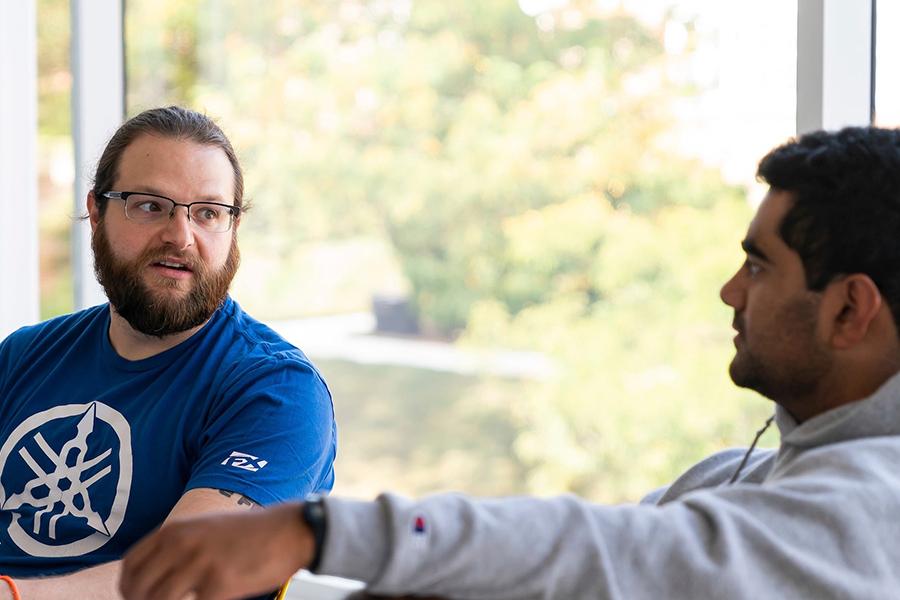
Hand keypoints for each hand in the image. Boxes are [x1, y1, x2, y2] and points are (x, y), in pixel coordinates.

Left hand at [119, 502, 313, 599]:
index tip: (134, 596)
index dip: (128, 586)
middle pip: (138, 587)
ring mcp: (199, 565)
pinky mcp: (218, 586)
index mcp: (176, 530)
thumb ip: (178, 545)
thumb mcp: (206, 527)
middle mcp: (182, 545)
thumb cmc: (250, 531)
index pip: (131, 564)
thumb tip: (155, 574)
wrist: (288, 530)